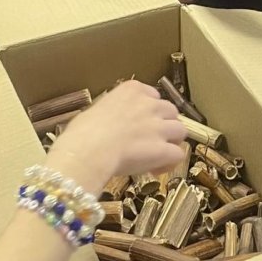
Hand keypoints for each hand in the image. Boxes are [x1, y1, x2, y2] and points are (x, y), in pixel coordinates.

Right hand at [48, 80, 186, 189]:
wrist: (87, 151)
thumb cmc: (81, 132)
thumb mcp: (94, 111)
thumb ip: (110, 113)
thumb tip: (107, 125)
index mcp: (132, 90)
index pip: (152, 95)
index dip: (149, 111)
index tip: (139, 124)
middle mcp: (150, 104)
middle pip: (170, 111)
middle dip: (164, 124)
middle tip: (150, 140)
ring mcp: (159, 126)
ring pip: (180, 131)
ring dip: (171, 142)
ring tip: (157, 156)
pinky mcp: (164, 149)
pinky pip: (178, 154)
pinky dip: (169, 162)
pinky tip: (156, 170)